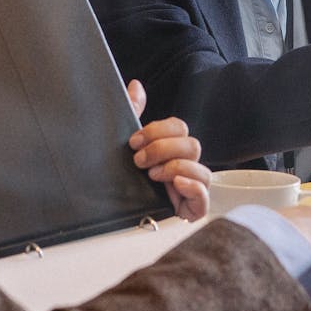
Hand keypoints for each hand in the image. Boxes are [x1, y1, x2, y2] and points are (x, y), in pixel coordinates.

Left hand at [126, 80, 210, 220]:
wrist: (104, 225)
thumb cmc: (116, 185)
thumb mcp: (120, 146)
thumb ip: (131, 114)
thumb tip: (136, 86)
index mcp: (167, 151)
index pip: (179, 128)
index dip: (159, 130)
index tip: (133, 141)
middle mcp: (182, 168)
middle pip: (193, 145)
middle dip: (164, 149)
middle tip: (139, 160)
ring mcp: (188, 190)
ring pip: (203, 170)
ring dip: (176, 167)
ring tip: (153, 176)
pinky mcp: (190, 212)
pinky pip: (205, 198)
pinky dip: (193, 187)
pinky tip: (175, 185)